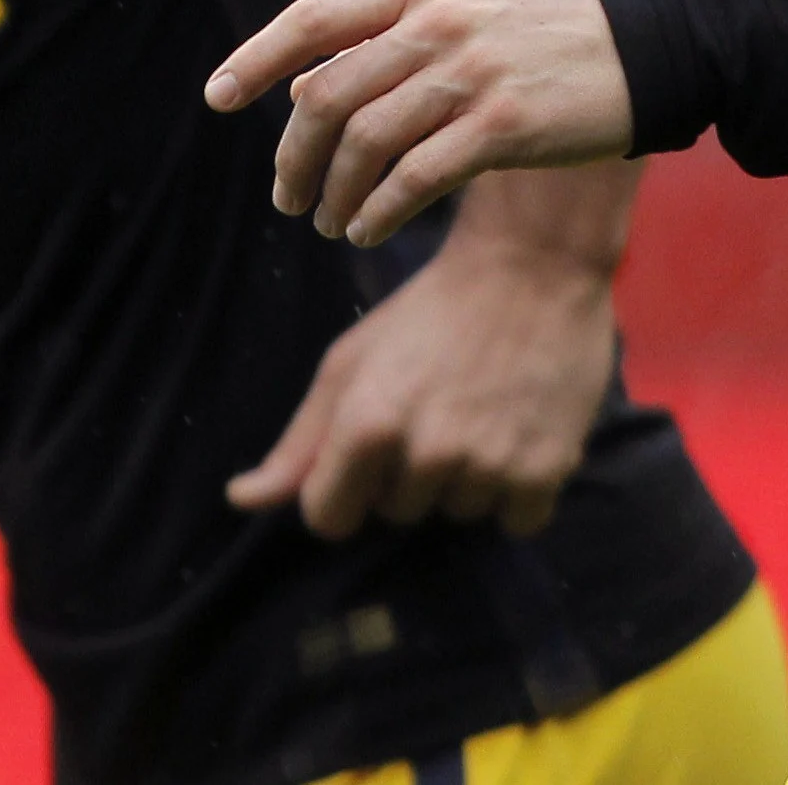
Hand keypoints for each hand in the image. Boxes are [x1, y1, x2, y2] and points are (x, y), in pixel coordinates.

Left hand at [206, 0, 634, 244]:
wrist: (651, 44)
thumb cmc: (548, 33)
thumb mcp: (465, 11)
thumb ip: (386, 42)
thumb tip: (301, 91)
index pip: (314, 18)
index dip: (256, 57)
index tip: (217, 97)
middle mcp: (439, 23)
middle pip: (328, 95)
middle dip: (294, 154)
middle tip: (287, 196)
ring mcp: (472, 73)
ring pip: (365, 142)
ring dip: (334, 194)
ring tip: (330, 224)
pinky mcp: (505, 126)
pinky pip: (414, 179)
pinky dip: (378, 212)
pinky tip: (369, 232)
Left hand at [225, 222, 614, 538]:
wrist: (532, 265)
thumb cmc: (429, 311)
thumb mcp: (351, 362)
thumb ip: (299, 440)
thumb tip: (241, 500)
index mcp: (367, 425)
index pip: (328, 519)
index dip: (343, 490)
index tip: (369, 456)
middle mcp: (426, 455)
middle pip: (397, 514)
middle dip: (409, 475)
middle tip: (437, 410)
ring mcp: (488, 466)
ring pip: (459, 516)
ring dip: (466, 481)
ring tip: (482, 414)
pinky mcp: (546, 471)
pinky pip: (518, 522)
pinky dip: (520, 492)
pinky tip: (520, 435)